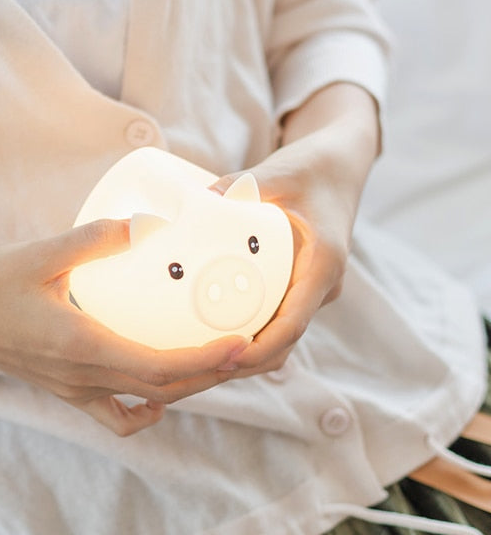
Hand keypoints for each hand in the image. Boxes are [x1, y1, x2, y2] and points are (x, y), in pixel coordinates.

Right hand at [0, 219, 249, 435]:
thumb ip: (94, 239)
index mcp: (81, 345)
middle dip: (210, 374)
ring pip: (145, 402)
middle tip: (247, 349)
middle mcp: (82, 377)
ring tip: (214, 359)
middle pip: (163, 390)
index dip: (206, 361)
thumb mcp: (39, 253)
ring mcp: (74, 390)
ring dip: (185, 386)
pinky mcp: (65, 390)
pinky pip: (114, 412)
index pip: (158, 368)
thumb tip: (146, 224)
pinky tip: (157, 390)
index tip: (242, 345)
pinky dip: (145, 407)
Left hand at [210, 83, 379, 377]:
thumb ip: (236, 186)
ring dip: (247, 353)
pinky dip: (252, 333)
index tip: (227, 360)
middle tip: (198, 368)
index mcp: (323, 262)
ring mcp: (314, 288)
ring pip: (282, 335)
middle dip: (245, 362)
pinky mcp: (302, 285)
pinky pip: (278, 319)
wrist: (340, 165)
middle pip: (285, 340)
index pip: (293, 322)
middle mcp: (322, 283)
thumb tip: (193, 201)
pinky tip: (212, 334)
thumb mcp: (276, 171)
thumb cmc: (311, 167)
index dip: (261, 349)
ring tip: (199, 361)